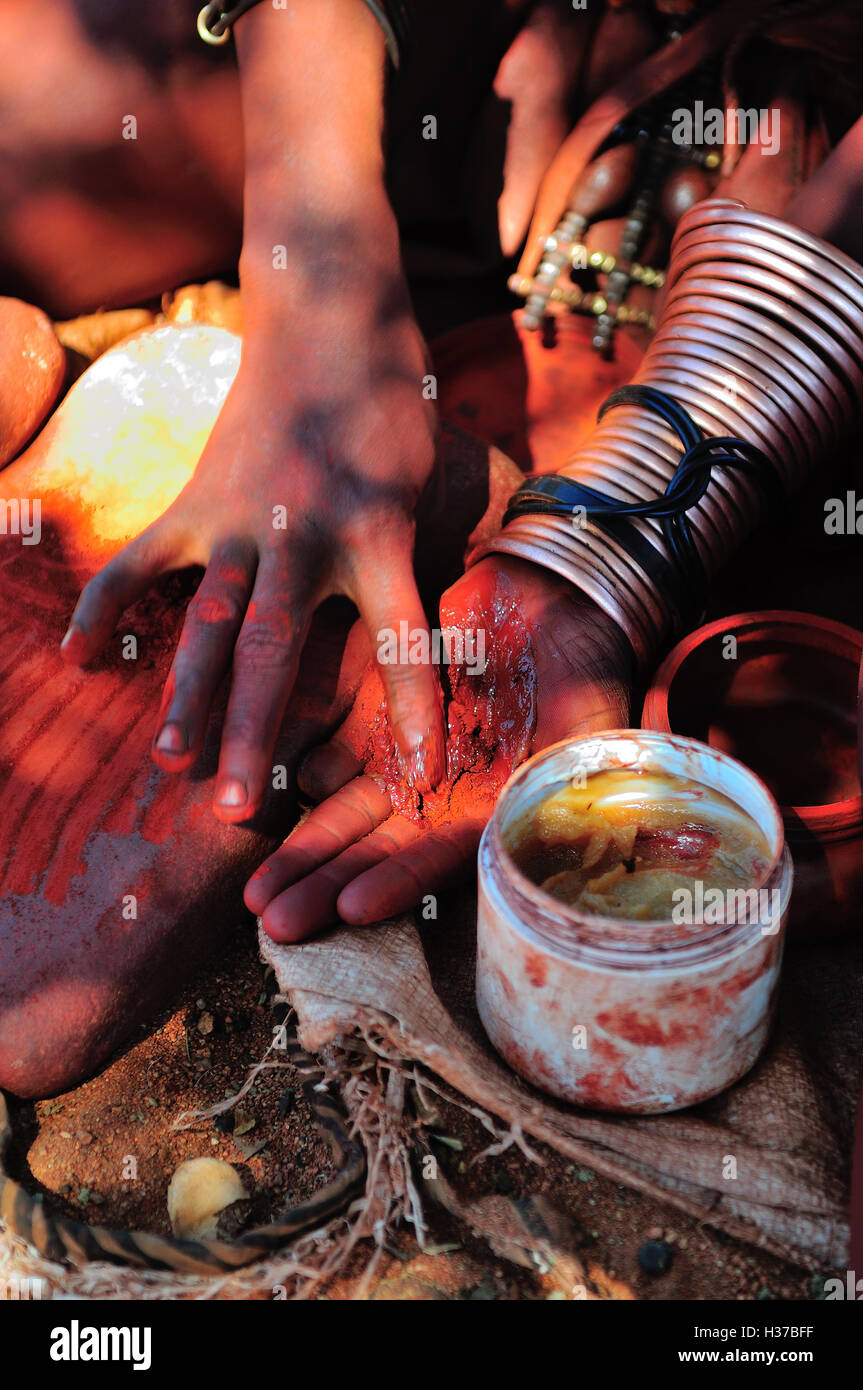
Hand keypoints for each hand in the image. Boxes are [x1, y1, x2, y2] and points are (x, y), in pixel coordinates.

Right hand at [60, 231, 444, 821]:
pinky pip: (140, 561)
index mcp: (377, 529)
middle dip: (256, 732)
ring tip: (169, 762)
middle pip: (274, 650)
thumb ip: (439, 546)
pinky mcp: (194, 499)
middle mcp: (303, 534)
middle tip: (240, 809)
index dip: (411, 711)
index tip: (418, 781)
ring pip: (204, 621)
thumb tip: (471, 618)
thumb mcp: (435, 471)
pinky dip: (106, 607)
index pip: (399, 637)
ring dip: (185, 695)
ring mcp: (239, 518)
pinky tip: (78, 659)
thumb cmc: (394, 397)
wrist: (328, 306)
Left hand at [247, 555, 631, 940]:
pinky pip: (340, 750)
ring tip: (254, 891)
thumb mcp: (595, 734)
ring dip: (303, 848)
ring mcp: (410, 757)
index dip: (399, 884)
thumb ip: (574, 788)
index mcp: (494, 813)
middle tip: (274, 921)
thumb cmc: (589, 669)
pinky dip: (308, 772)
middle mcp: (445, 798)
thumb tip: (572, 844)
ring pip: (347, 811)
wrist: (556, 594)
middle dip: (326, 886)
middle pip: (378, 850)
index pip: (439, 860)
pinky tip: (276, 796)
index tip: (352, 910)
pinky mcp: (384, 710)